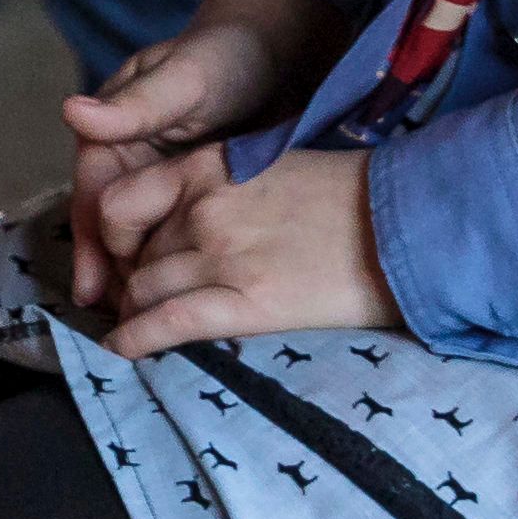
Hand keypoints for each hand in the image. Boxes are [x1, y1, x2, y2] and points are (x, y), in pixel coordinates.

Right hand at [56, 0, 336, 314]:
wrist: (284, 47)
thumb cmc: (228, 55)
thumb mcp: (187, 79)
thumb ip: (137, 104)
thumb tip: (72, 113)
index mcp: (115, 127)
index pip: (96, 195)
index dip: (94, 244)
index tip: (97, 289)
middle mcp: (130, 153)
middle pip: (112, 223)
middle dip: (113, 271)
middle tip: (123, 323)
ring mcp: (165, 172)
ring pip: (143, 232)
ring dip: (142, 272)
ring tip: (147, 321)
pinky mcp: (200, 188)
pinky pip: (178, 230)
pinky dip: (178, 260)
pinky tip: (186, 293)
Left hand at [98, 145, 395, 355]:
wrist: (405, 226)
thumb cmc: (346, 196)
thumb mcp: (265, 168)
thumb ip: (216, 189)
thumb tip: (184, 219)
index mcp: (205, 167)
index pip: (118, 203)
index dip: (112, 237)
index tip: (124, 255)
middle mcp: (202, 208)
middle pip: (134, 254)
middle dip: (130, 279)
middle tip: (138, 300)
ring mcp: (221, 255)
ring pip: (144, 290)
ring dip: (135, 311)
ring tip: (142, 326)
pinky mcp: (247, 302)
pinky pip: (169, 322)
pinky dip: (136, 339)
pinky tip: (123, 350)